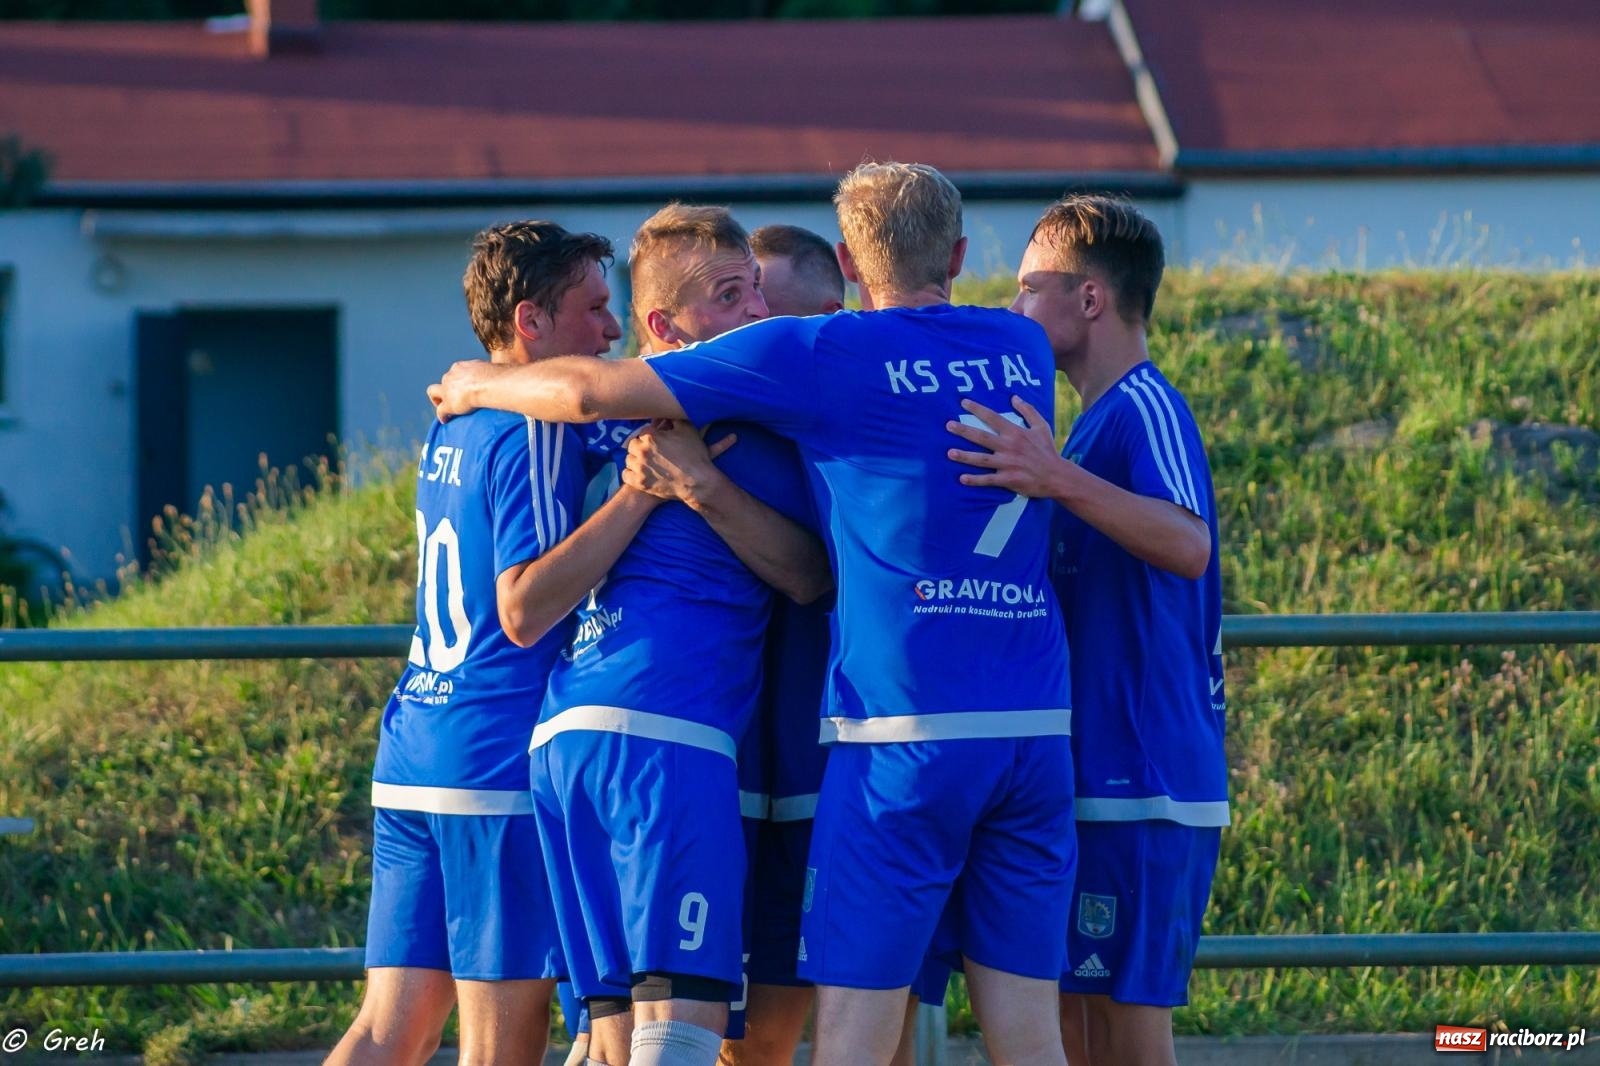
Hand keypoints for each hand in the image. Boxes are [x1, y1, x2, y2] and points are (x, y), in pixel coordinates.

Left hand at [428, 360, 500, 421]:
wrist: (486, 384)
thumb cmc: (494, 377)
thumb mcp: (492, 370)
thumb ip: (493, 374)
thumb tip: (509, 376)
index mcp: (460, 367)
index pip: (455, 372)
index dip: (458, 380)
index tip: (463, 386)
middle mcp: (450, 376)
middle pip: (445, 380)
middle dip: (447, 388)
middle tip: (454, 397)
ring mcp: (447, 390)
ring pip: (433, 392)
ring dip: (437, 399)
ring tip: (442, 407)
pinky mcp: (448, 404)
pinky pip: (440, 411)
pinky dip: (442, 416)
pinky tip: (445, 420)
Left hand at [622, 419, 736, 505]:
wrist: (698, 483)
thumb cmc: (694, 455)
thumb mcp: (688, 430)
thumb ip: (674, 417)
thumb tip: (665, 412)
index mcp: (651, 436)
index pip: (643, 432)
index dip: (651, 436)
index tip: (657, 441)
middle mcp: (642, 451)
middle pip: (632, 445)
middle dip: (641, 447)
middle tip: (652, 452)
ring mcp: (639, 468)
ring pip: (628, 459)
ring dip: (636, 460)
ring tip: (647, 463)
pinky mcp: (639, 483)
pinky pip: (625, 475)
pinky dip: (631, 474)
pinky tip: (641, 473)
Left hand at [946, 395, 1066, 498]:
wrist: (1057, 475)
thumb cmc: (1047, 450)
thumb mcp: (1041, 426)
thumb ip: (1028, 410)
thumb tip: (1014, 397)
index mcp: (1015, 433)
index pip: (993, 418)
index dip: (977, 409)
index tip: (963, 402)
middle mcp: (1009, 447)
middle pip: (982, 437)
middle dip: (964, 431)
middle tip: (948, 425)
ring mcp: (1007, 464)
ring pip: (982, 459)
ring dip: (965, 456)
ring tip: (949, 453)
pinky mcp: (1008, 479)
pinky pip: (988, 480)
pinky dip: (975, 480)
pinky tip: (962, 479)